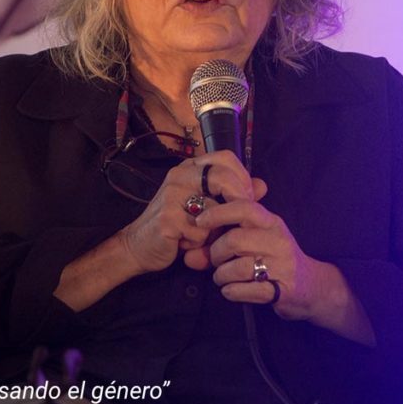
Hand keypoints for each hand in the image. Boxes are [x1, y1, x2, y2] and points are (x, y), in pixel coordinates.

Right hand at [118, 152, 266, 274]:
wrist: (139, 246)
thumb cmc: (178, 224)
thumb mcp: (208, 206)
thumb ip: (235, 194)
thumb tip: (263, 185)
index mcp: (191, 167)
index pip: (226, 156)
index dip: (243, 176)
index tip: (250, 196)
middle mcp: (180, 175)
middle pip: (223, 178)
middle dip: (239, 200)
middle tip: (240, 218)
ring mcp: (171, 195)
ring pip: (215, 209)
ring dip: (218, 228)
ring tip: (207, 235)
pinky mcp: (168, 219)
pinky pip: (201, 231)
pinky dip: (201, 243)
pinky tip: (189, 244)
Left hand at [197, 199, 327, 321]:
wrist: (311, 287)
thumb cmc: (275, 259)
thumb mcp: (256, 241)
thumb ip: (224, 241)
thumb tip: (189, 255)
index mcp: (272, 223)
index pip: (245, 207)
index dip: (219, 212)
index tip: (201, 221)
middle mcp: (278, 241)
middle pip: (235, 240)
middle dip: (216, 253)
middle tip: (215, 260)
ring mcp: (283, 266)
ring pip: (238, 267)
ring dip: (221, 275)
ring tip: (222, 278)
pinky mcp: (282, 290)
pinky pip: (246, 290)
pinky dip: (232, 291)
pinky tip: (231, 290)